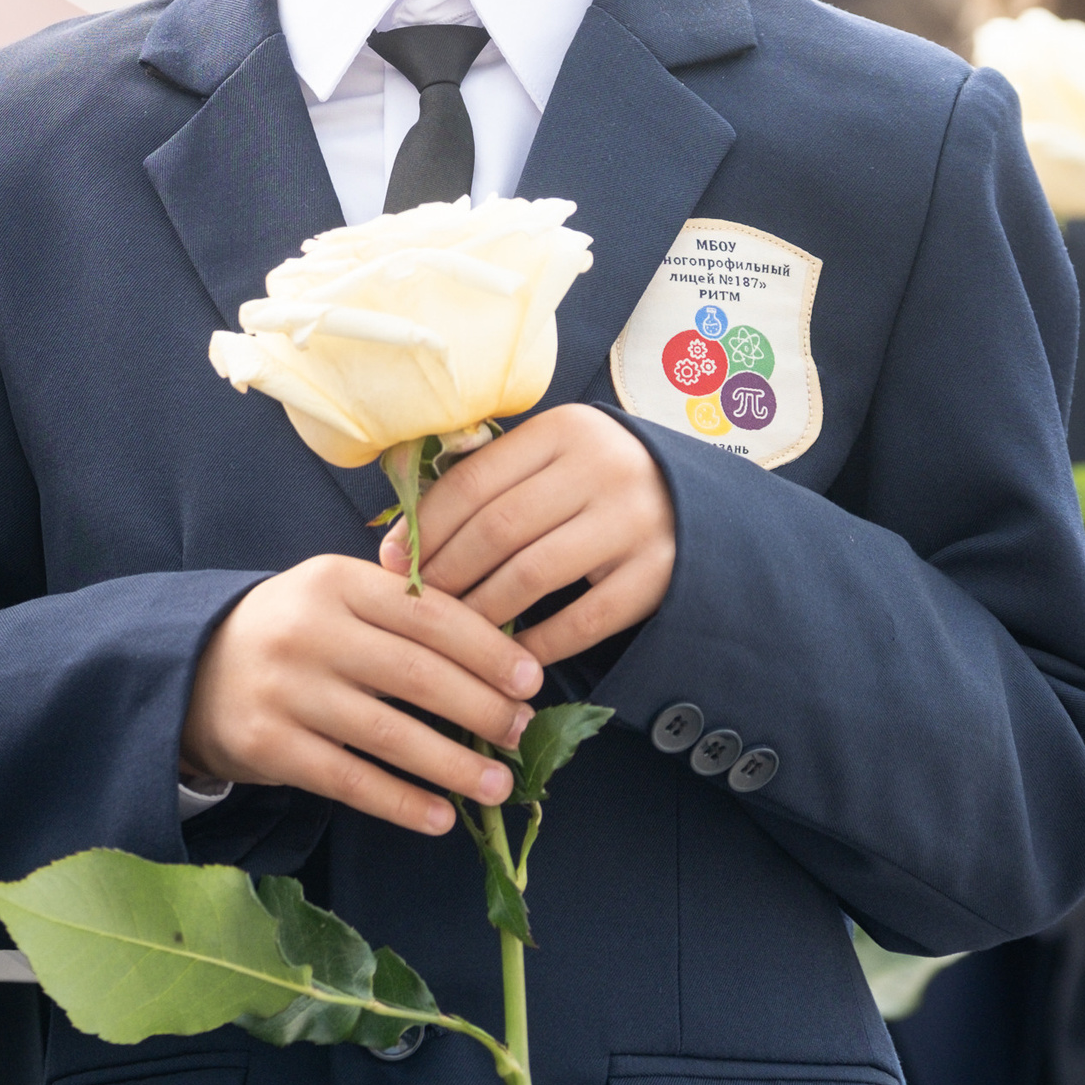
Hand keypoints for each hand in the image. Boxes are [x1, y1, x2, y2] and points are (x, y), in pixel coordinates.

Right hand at [182, 554, 539, 835]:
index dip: (487, 649)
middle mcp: (309, 630)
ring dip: (453, 764)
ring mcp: (286, 691)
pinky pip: (351, 781)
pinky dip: (402, 803)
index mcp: (335, 580)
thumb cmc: (290, 630)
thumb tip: (498, 652)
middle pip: (416, 674)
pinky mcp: (269, 747)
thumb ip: (401, 609)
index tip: (532, 679)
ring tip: (498, 784)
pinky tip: (441, 817)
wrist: (189, 668)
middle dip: (481, 708)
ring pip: (389, 734)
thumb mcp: (334, 595)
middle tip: (522, 732)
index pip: (428, 613)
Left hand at [380, 405, 674, 668]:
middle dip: (445, 573)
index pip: (474, 481)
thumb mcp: (552, 457)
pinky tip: (508, 654)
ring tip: (453, 630)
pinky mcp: (657, 575)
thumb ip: (491, 479)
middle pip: (498, 529)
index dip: (425, 526)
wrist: (694, 498)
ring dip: (481, 611)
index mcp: (564, 431)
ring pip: (532, 576)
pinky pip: (582, 621)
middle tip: (416, 603)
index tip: (391, 559)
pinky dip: (537, 642)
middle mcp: (602, 469)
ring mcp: (634, 522)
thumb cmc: (596, 478)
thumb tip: (403, 534)